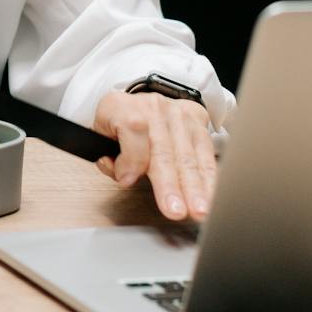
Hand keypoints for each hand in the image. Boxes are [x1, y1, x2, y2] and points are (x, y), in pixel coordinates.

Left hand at [93, 90, 216, 220]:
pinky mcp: (197, 123)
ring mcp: (177, 115)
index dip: (131, 159)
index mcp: (122, 107)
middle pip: (163, 149)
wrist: (139, 102)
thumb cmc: (117, 124)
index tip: (127, 180)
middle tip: (175, 209)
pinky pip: (206, 153)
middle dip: (170, 184)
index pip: (132, 131)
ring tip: (198, 209)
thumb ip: (108, 158)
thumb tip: (126, 177)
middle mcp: (152, 108)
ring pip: (188, 155)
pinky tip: (211, 196)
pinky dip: (210, 178)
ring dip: (194, 187)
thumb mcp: (100, 135)